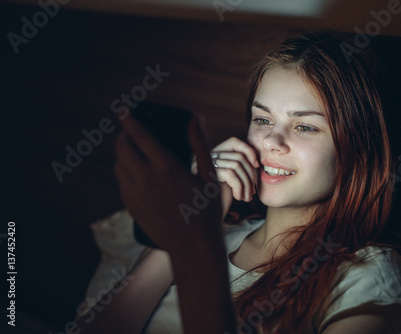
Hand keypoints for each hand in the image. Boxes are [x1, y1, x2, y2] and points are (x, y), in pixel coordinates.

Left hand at [114, 113, 221, 254]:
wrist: (193, 246)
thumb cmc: (206, 210)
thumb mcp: (209, 176)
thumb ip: (200, 144)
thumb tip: (196, 119)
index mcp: (166, 167)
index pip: (140, 136)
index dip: (129, 120)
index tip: (122, 110)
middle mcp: (146, 179)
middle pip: (122, 148)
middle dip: (123, 136)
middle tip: (130, 132)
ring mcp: (135, 195)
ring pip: (118, 165)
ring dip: (122, 154)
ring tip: (133, 151)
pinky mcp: (132, 207)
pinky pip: (121, 183)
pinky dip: (124, 172)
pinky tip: (137, 173)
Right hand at [191, 137, 259, 219]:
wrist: (206, 218)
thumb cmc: (220, 200)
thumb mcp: (231, 180)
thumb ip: (239, 167)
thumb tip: (257, 161)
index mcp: (212, 154)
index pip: (233, 142)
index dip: (248, 150)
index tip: (256, 165)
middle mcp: (207, 156)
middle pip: (239, 156)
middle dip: (251, 174)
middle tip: (252, 191)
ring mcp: (206, 164)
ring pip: (237, 165)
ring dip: (247, 183)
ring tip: (247, 197)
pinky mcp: (207, 174)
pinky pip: (232, 175)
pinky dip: (240, 187)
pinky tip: (238, 198)